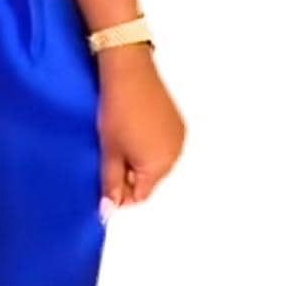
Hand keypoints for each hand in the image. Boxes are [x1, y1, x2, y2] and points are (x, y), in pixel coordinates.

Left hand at [97, 44, 186, 210]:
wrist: (129, 73)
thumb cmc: (117, 112)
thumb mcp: (109, 151)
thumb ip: (110, 184)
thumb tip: (109, 212)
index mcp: (158, 167)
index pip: (140, 196)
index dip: (120, 192)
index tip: (105, 177)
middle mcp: (175, 155)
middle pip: (150, 180)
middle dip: (130, 174)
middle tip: (110, 155)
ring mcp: (178, 138)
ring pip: (156, 162)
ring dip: (138, 159)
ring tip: (120, 139)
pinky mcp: (177, 123)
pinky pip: (163, 145)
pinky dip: (148, 143)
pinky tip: (133, 128)